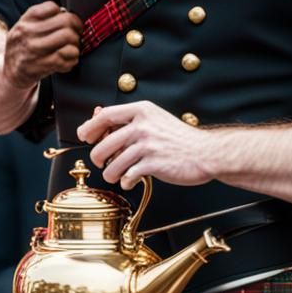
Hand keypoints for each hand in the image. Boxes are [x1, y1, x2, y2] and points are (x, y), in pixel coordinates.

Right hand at [2, 2, 81, 90]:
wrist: (10, 73)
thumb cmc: (23, 47)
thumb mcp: (24, 27)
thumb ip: (42, 18)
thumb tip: (66, 13)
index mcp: (26, 20)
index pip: (53, 7)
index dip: (66, 14)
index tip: (69, 23)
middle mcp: (28, 33)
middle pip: (65, 22)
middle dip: (76, 29)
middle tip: (76, 35)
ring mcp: (33, 50)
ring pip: (68, 38)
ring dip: (76, 44)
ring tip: (72, 48)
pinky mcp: (41, 66)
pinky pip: (67, 58)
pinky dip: (73, 59)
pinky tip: (69, 59)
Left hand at [77, 100, 214, 188]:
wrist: (207, 152)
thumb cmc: (179, 138)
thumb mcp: (154, 118)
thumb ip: (127, 118)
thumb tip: (97, 114)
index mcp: (142, 111)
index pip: (105, 116)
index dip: (90, 127)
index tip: (84, 136)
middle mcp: (143, 126)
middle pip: (103, 144)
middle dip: (97, 157)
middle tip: (100, 162)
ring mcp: (148, 145)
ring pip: (113, 164)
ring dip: (110, 174)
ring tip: (116, 175)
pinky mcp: (154, 164)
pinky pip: (127, 176)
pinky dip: (125, 181)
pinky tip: (130, 180)